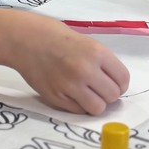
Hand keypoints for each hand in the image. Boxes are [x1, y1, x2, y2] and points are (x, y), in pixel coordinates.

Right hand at [11, 15, 129, 114]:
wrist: (25, 39)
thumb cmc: (56, 37)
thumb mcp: (86, 42)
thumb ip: (101, 62)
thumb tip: (115, 84)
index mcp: (97, 53)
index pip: (123, 79)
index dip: (120, 84)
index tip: (113, 83)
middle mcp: (86, 70)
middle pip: (113, 95)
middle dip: (108, 94)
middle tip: (98, 88)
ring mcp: (70, 86)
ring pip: (98, 108)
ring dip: (95, 102)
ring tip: (86, 93)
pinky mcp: (56, 97)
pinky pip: (78, 111)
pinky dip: (79, 105)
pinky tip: (72, 93)